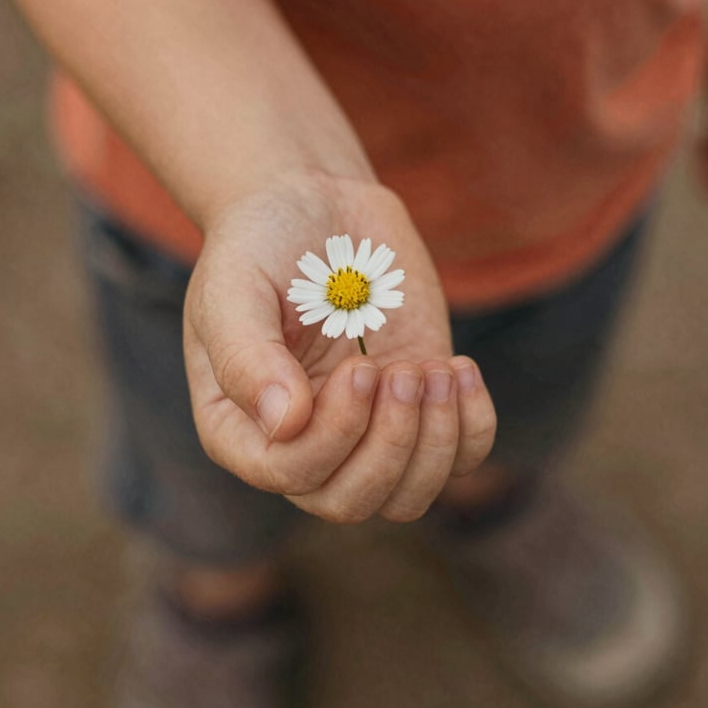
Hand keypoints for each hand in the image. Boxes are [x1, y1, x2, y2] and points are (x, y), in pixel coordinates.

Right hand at [183, 171, 495, 522]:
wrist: (313, 205)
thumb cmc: (260, 244)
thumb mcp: (235, 287)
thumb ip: (246, 356)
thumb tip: (285, 424)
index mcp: (244, 425)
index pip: (290, 475)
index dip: (335, 436)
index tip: (360, 366)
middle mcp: (303, 440)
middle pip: (350, 501)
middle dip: (391, 446)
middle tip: (402, 372)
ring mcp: (364, 427)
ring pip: (408, 496)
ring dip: (435, 441)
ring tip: (434, 370)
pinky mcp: (416, 406)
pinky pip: (458, 459)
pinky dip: (472, 428)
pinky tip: (460, 370)